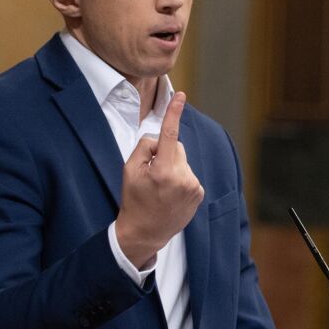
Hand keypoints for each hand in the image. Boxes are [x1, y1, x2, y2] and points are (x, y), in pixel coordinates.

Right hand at [115, 92, 203, 267]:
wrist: (145, 232)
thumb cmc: (134, 199)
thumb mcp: (129, 170)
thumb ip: (145, 147)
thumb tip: (162, 139)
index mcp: (163, 171)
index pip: (170, 135)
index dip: (174, 113)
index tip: (181, 96)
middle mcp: (183, 178)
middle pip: (176, 147)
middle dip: (165, 154)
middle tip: (151, 175)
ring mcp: (194, 187)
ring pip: (183, 161)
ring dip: (173, 167)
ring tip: (161, 188)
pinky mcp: (199, 193)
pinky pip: (188, 174)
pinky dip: (180, 178)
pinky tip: (170, 194)